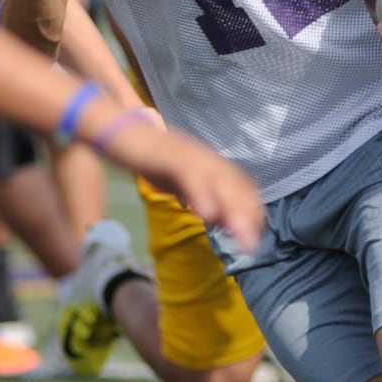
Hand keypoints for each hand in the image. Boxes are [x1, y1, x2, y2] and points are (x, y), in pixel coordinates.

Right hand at [116, 128, 265, 253]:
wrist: (127, 136)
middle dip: (247, 215)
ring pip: (220, 180)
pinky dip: (201, 193)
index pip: (243, 188)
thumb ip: (200, 198)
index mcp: (213, 166)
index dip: (252, 212)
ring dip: (232, 207)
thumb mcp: (182, 186)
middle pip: (237, 186)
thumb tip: (217, 218)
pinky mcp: (173, 156)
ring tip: (240, 233)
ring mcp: (192, 156)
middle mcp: (209, 159)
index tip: (254, 238)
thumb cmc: (156, 163)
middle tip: (250, 246)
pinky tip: (206, 213)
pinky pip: (191, 174)